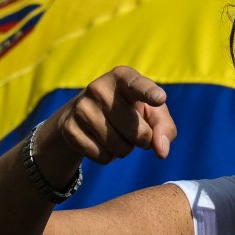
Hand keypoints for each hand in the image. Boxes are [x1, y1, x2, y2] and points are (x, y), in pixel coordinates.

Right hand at [50, 66, 177, 163]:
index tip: (160, 98)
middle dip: (143, 139)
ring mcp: (82, 108)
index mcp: (122, 77)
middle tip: (134, 129)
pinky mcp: (70, 129)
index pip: (137, 85)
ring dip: (125, 148)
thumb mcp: (151, 111)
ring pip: (120, 148)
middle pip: (138, 132)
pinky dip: (108, 156)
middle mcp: (99, 88)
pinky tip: (100, 140)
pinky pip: (103, 157)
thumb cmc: (130, 109)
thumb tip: (162, 152)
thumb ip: (164, 128)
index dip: (149, 93)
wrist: (85, 113)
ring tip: (116, 132)